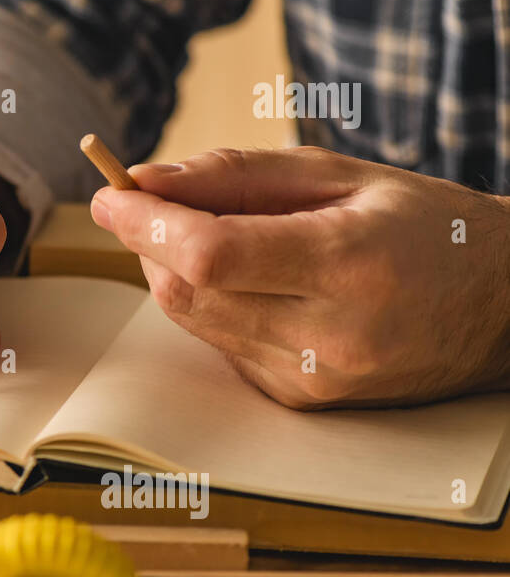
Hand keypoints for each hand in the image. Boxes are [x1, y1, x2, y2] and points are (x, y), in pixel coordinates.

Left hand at [90, 146, 509, 408]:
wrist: (500, 309)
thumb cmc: (423, 224)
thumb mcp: (338, 174)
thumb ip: (234, 175)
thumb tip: (142, 181)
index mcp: (348, 265)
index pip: (210, 254)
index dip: (144, 223)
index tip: (107, 192)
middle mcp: (329, 336)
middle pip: (186, 292)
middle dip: (148, 241)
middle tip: (151, 202)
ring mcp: (313, 380)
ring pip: (193, 321)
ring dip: (173, 272)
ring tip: (209, 232)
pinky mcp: (300, 402)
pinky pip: (220, 346)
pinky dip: (211, 305)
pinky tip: (253, 281)